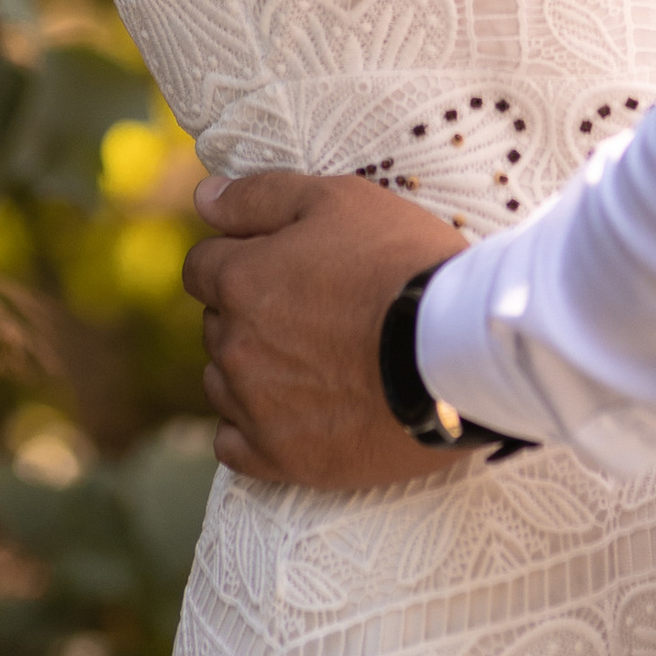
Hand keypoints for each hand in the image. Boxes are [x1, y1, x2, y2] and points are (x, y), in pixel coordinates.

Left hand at [182, 170, 471, 490]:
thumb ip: (261, 196)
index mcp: (242, 280)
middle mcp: (235, 346)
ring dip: (249, 367)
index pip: (201, 266)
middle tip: (310, 308)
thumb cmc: (401, 263)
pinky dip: (251, 425)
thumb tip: (203, 197)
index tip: (278, 264)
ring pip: (221, 382)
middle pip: (216, 323)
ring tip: (309, 358)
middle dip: (248, 311)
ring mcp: (254, 407)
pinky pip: (232, 444)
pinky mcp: (281, 458)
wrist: (454, 351)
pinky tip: (289, 410)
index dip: (238, 257)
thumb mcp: (339, 200)